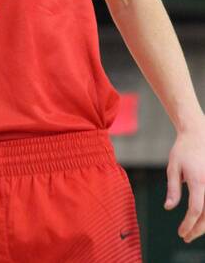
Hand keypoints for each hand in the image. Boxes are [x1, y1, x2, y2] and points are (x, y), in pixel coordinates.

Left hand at [165, 116, 204, 242]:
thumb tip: (168, 207)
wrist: (198, 134)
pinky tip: (201, 220)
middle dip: (197, 229)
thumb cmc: (183, 149)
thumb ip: (172, 189)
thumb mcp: (173, 167)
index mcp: (199, 180)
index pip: (196, 210)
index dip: (188, 224)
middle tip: (185, 237)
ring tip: (192, 231)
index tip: (180, 232)